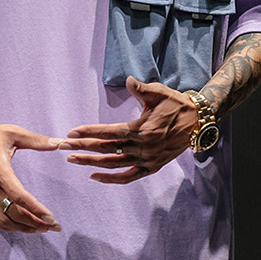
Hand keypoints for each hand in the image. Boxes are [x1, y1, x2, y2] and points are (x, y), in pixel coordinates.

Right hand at [0, 116, 62, 232]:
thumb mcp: (11, 132)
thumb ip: (36, 140)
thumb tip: (58, 142)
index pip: (19, 197)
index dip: (36, 209)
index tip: (51, 217)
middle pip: (14, 213)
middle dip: (36, 223)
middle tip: (53, 226)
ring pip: (3, 220)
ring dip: (23, 228)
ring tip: (40, 228)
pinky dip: (8, 226)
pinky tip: (20, 226)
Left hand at [62, 76, 196, 183]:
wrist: (197, 122)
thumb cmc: (175, 104)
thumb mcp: (159, 92)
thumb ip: (141, 89)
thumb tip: (129, 80)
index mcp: (142, 129)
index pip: (109, 132)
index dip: (89, 132)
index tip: (71, 133)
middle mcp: (143, 147)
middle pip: (107, 149)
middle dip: (83, 147)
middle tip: (63, 146)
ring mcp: (147, 160)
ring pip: (113, 164)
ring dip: (91, 162)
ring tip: (72, 159)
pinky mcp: (151, 168)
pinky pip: (128, 177)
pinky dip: (111, 179)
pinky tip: (94, 176)